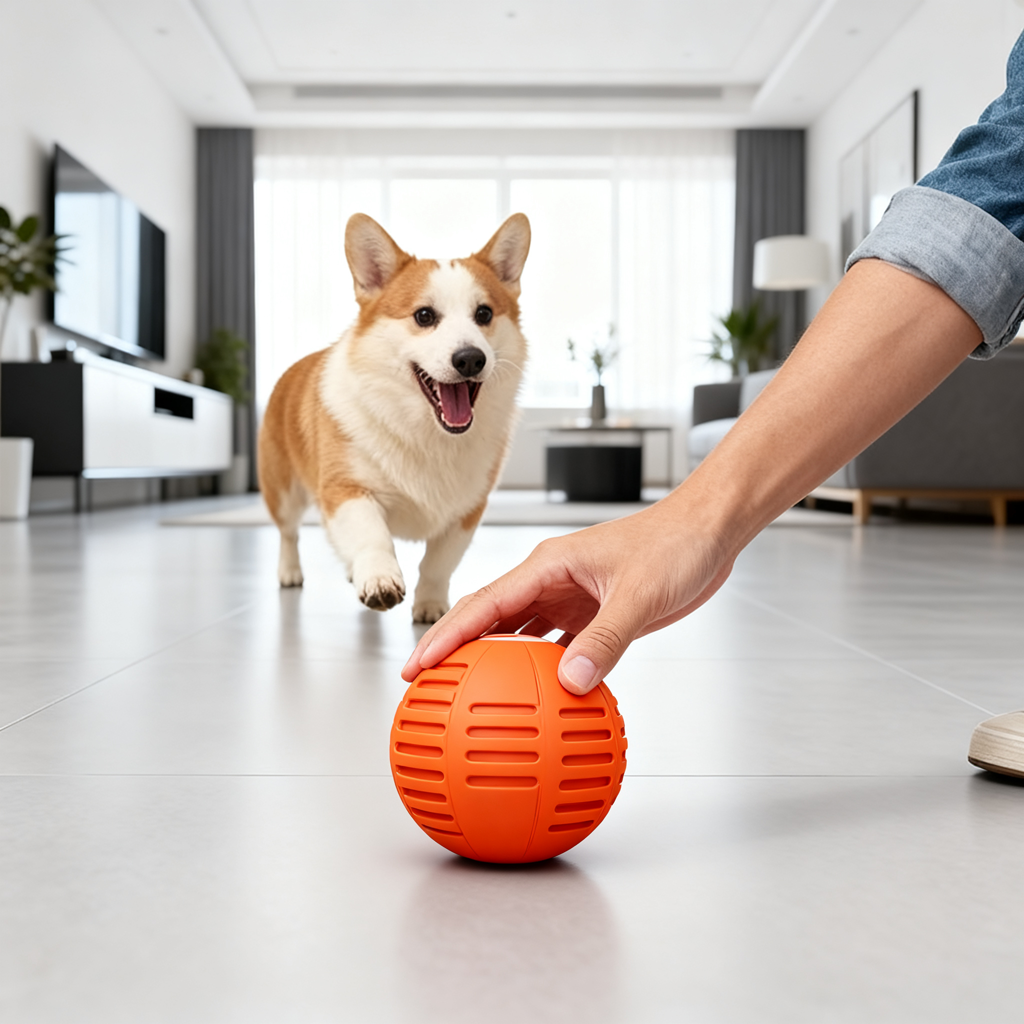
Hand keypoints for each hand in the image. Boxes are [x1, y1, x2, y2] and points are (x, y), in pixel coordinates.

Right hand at [402, 497, 733, 693]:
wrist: (707, 532)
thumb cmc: (674, 544)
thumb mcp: (640, 593)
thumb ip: (606, 638)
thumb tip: (571, 683)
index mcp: (549, 566)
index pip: (484, 604)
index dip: (447, 637)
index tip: (420, 666)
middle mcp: (551, 581)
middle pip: (489, 620)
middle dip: (454, 651)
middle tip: (428, 689)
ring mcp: (569, 599)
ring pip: (517, 636)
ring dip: (493, 664)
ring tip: (468, 698)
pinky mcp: (590, 614)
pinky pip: (554, 648)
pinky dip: (539, 673)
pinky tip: (534, 698)